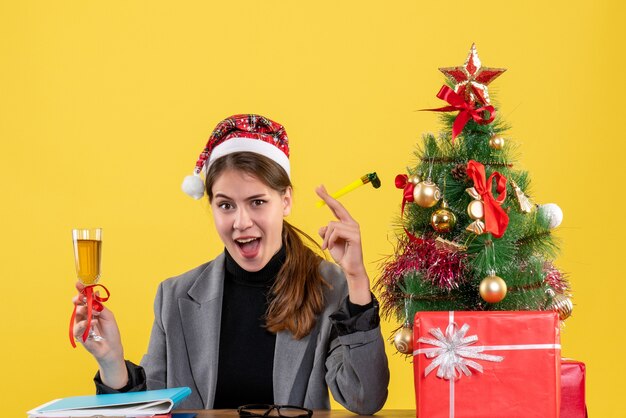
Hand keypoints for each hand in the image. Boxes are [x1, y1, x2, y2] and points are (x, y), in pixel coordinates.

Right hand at [72, 282, 127, 387]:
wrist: (112, 348)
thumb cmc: (110, 332)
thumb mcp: (108, 315)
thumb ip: (100, 306)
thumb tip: (95, 294)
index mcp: (92, 310)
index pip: (84, 299)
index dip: (81, 291)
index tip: (78, 283)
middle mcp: (85, 317)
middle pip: (78, 305)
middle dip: (78, 300)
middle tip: (79, 298)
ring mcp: (81, 326)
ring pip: (77, 315)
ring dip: (82, 311)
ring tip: (88, 310)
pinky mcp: (80, 336)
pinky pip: (78, 328)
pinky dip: (84, 324)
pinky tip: (93, 322)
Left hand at [316, 185, 371, 304]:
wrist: (350, 268)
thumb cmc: (341, 254)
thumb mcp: (329, 241)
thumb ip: (326, 232)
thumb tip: (322, 227)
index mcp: (346, 223)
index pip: (336, 207)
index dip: (328, 197)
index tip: (320, 188)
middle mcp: (351, 223)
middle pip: (337, 206)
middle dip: (326, 197)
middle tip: (317, 187)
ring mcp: (354, 228)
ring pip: (331, 225)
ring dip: (326, 238)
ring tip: (327, 246)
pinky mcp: (355, 236)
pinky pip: (336, 232)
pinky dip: (330, 240)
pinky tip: (331, 247)